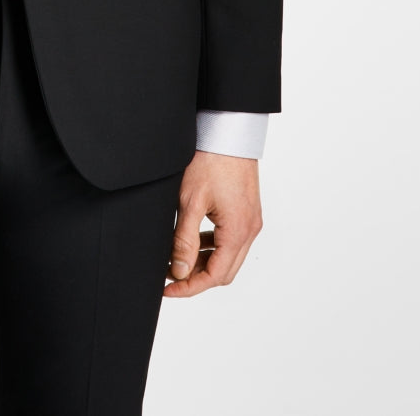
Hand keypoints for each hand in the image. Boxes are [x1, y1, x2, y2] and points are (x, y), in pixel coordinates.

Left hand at [163, 149, 262, 297]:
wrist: (229, 130)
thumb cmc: (211, 160)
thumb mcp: (190, 201)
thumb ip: (184, 240)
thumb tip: (179, 270)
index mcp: (238, 231)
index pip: (215, 276)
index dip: (189, 287)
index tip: (167, 289)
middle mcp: (250, 229)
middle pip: (224, 271)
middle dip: (196, 277)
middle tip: (170, 274)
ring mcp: (251, 220)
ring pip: (228, 256)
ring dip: (204, 261)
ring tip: (178, 257)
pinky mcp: (248, 210)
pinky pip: (231, 239)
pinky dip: (213, 245)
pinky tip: (194, 238)